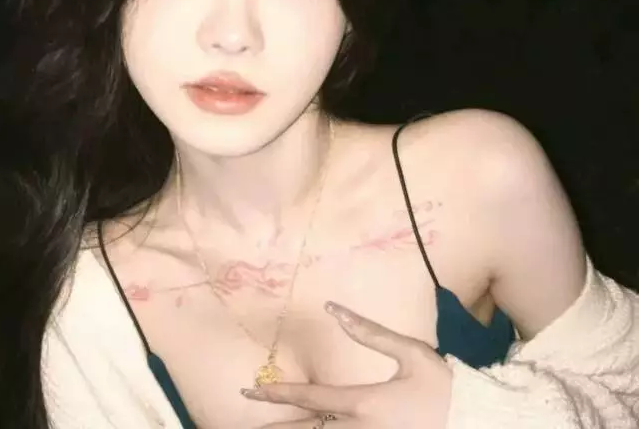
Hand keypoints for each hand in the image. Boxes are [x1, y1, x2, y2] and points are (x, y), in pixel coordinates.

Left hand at [241, 302, 451, 428]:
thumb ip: (370, 332)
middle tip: (248, 423)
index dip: (278, 393)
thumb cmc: (443, 385)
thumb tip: (334, 307)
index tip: (252, 391)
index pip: (311, 397)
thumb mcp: (410, 352)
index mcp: (365, 402)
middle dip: (276, 428)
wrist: (476, 421)